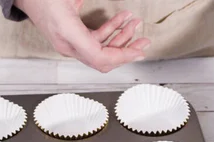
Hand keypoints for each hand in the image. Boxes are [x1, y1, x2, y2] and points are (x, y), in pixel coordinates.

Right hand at [14, 0, 149, 72]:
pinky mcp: (70, 32)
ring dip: (121, 36)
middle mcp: (70, 45)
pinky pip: (94, 37)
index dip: (123, 56)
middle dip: (127, 49)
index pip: (101, 59)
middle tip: (145, 41)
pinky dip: (110, 29)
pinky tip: (121, 18)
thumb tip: (115, 35)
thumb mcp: (68, 10)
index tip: (139, 51)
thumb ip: (93, 31)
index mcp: (69, 41)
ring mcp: (69, 40)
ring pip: (101, 46)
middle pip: (104, 57)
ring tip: (135, 23)